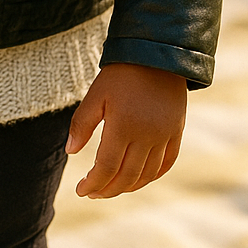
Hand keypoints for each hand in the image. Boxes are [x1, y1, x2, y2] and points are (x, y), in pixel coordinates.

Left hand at [66, 63, 186, 198]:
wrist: (157, 54)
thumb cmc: (121, 73)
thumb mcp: (96, 95)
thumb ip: (82, 124)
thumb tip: (70, 152)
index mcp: (123, 126)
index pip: (107, 168)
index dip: (93, 183)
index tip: (80, 190)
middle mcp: (147, 135)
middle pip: (127, 176)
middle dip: (108, 190)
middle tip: (93, 193)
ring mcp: (165, 135)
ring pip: (147, 174)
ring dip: (128, 187)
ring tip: (111, 188)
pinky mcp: (176, 131)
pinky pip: (166, 163)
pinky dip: (151, 176)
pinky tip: (138, 179)